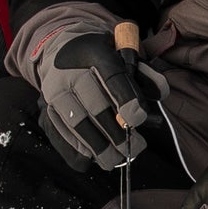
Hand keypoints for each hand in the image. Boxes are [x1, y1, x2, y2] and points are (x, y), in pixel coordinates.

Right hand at [30, 23, 151, 169]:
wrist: (60, 49)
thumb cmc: (100, 56)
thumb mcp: (123, 53)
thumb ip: (144, 74)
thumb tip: (161, 94)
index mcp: (94, 52)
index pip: (112, 77)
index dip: (126, 99)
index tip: (138, 119)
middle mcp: (70, 71)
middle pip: (94, 106)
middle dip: (116, 132)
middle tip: (133, 148)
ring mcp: (54, 91)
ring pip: (76, 123)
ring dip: (98, 146)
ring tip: (115, 160)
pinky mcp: (46, 108)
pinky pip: (59, 134)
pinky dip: (75, 151)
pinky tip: (91, 160)